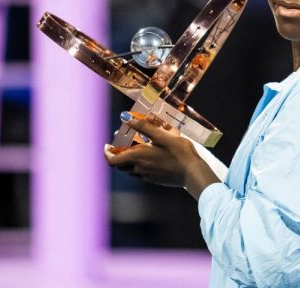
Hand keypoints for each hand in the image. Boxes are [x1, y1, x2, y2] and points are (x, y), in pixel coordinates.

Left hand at [104, 112, 220, 199]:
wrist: (193, 172)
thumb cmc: (180, 152)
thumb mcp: (163, 135)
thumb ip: (144, 127)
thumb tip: (126, 118)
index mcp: (138, 156)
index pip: (112, 160)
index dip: (106, 153)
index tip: (107, 145)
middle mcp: (139, 168)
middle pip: (120, 165)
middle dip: (119, 154)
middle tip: (125, 143)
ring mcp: (147, 176)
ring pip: (130, 169)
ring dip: (130, 159)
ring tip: (139, 148)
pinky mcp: (155, 180)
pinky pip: (141, 172)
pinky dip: (140, 164)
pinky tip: (152, 157)